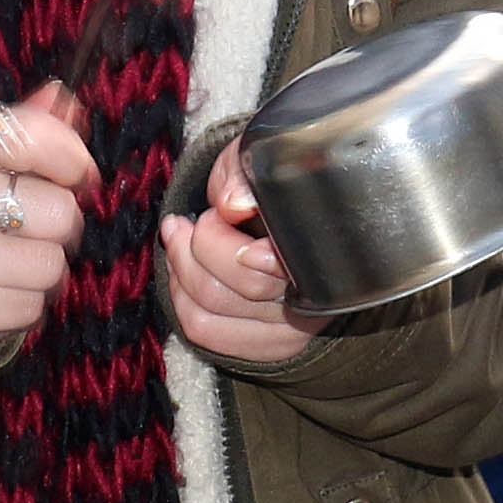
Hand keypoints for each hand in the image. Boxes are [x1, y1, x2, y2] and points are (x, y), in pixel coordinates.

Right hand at [0, 84, 100, 344]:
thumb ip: (29, 125)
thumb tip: (65, 102)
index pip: (40, 139)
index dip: (73, 161)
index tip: (73, 175)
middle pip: (59, 213)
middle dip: (59, 222)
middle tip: (32, 223)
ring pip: (49, 267)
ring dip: (43, 267)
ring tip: (12, 255)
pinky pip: (28, 308)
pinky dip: (23, 302)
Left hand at [162, 137, 317, 367]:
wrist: (295, 209)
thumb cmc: (272, 183)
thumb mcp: (260, 158)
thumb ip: (244, 171)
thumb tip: (231, 203)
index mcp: (321, 249)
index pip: (271, 266)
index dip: (227, 247)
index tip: (215, 213)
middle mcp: (313, 298)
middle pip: (235, 288)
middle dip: (196, 247)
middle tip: (189, 221)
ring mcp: (293, 328)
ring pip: (213, 312)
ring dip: (181, 271)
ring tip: (180, 239)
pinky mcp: (269, 345)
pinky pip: (206, 332)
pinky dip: (181, 300)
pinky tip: (183, 272)